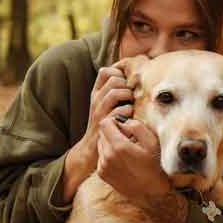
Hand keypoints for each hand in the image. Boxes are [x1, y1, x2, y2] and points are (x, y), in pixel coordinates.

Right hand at [62, 67, 133, 200]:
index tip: (125, 85)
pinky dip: (129, 113)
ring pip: (116, 92)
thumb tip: (131, 81)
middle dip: (126, 85)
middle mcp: (96, 100)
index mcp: (96, 94)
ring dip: (128, 98)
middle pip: (114, 79)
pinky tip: (130, 119)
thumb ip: (114, 93)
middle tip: (130, 98)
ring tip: (131, 107)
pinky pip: (121, 111)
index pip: (105, 71)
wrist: (91, 151)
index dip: (119, 74)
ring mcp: (100, 112)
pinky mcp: (105, 124)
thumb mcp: (105, 107)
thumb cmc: (104, 128)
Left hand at [97, 116, 169, 206]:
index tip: (125, 127)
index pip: (105, 123)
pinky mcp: (102, 174)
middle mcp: (107, 156)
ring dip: (110, 143)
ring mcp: (103, 166)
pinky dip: (109, 155)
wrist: (152, 193)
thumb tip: (123, 122)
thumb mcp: (152, 141)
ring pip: (101, 144)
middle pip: (102, 133)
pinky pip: (101, 156)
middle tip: (128, 140)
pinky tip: (122, 161)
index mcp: (119, 146)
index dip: (115, 121)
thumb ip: (136, 126)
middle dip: (113, 132)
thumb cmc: (155, 166)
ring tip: (126, 152)